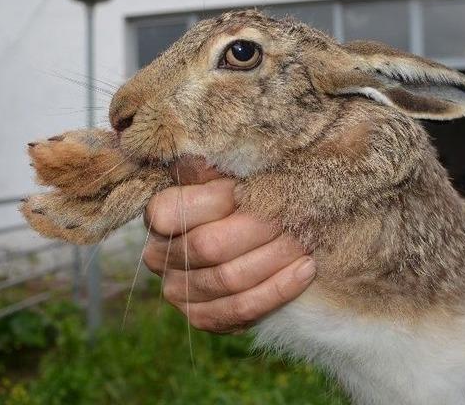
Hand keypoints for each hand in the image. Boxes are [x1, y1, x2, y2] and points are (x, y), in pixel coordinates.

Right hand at [142, 158, 315, 332]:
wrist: (246, 243)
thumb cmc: (237, 199)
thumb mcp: (224, 174)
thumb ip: (219, 164)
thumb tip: (220, 146)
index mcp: (157, 216)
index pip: (178, 210)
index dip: (221, 199)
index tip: (258, 187)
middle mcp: (159, 257)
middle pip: (209, 246)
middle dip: (259, 230)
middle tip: (297, 214)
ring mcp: (179, 293)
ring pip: (229, 280)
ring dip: (275, 259)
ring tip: (307, 239)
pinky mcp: (204, 319)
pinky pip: (242, 310)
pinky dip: (279, 290)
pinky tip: (306, 268)